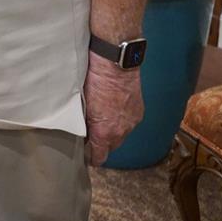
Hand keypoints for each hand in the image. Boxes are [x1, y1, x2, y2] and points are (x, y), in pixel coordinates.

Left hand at [84, 50, 143, 165]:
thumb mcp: (83, 103)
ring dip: (113, 130)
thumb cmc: (94, 79)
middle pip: (110, 147)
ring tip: (104, 118)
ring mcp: (131, 122)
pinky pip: (129, 123)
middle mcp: (120, 132)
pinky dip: (122, 120)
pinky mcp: (138, 112)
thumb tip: (83, 130)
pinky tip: (115, 110)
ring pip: (121, 135)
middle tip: (92, 131)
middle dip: (102, 142)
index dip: (91, 157)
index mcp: (104, 133)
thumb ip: (84, 122)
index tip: (85, 154)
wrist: (115, 63)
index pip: (99, 157)